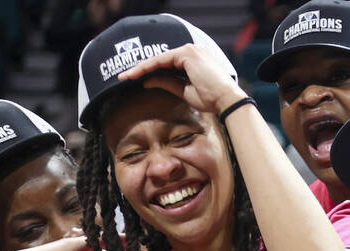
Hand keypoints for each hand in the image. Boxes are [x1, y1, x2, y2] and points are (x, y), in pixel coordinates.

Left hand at [118, 43, 246, 115]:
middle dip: (141, 68)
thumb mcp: (185, 91)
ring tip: (125, 76)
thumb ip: (167, 83)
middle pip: (161, 59)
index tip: (133, 80)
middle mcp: (192, 51)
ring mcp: (190, 50)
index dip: (149, 72)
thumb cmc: (212, 99)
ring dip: (141, 68)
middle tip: (123, 77)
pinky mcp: (187, 54)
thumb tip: (147, 81)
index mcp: (195, 60)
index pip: (167, 64)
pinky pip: (161, 60)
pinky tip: (136, 74)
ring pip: (159, 59)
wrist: (226, 100)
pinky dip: (147, 67)